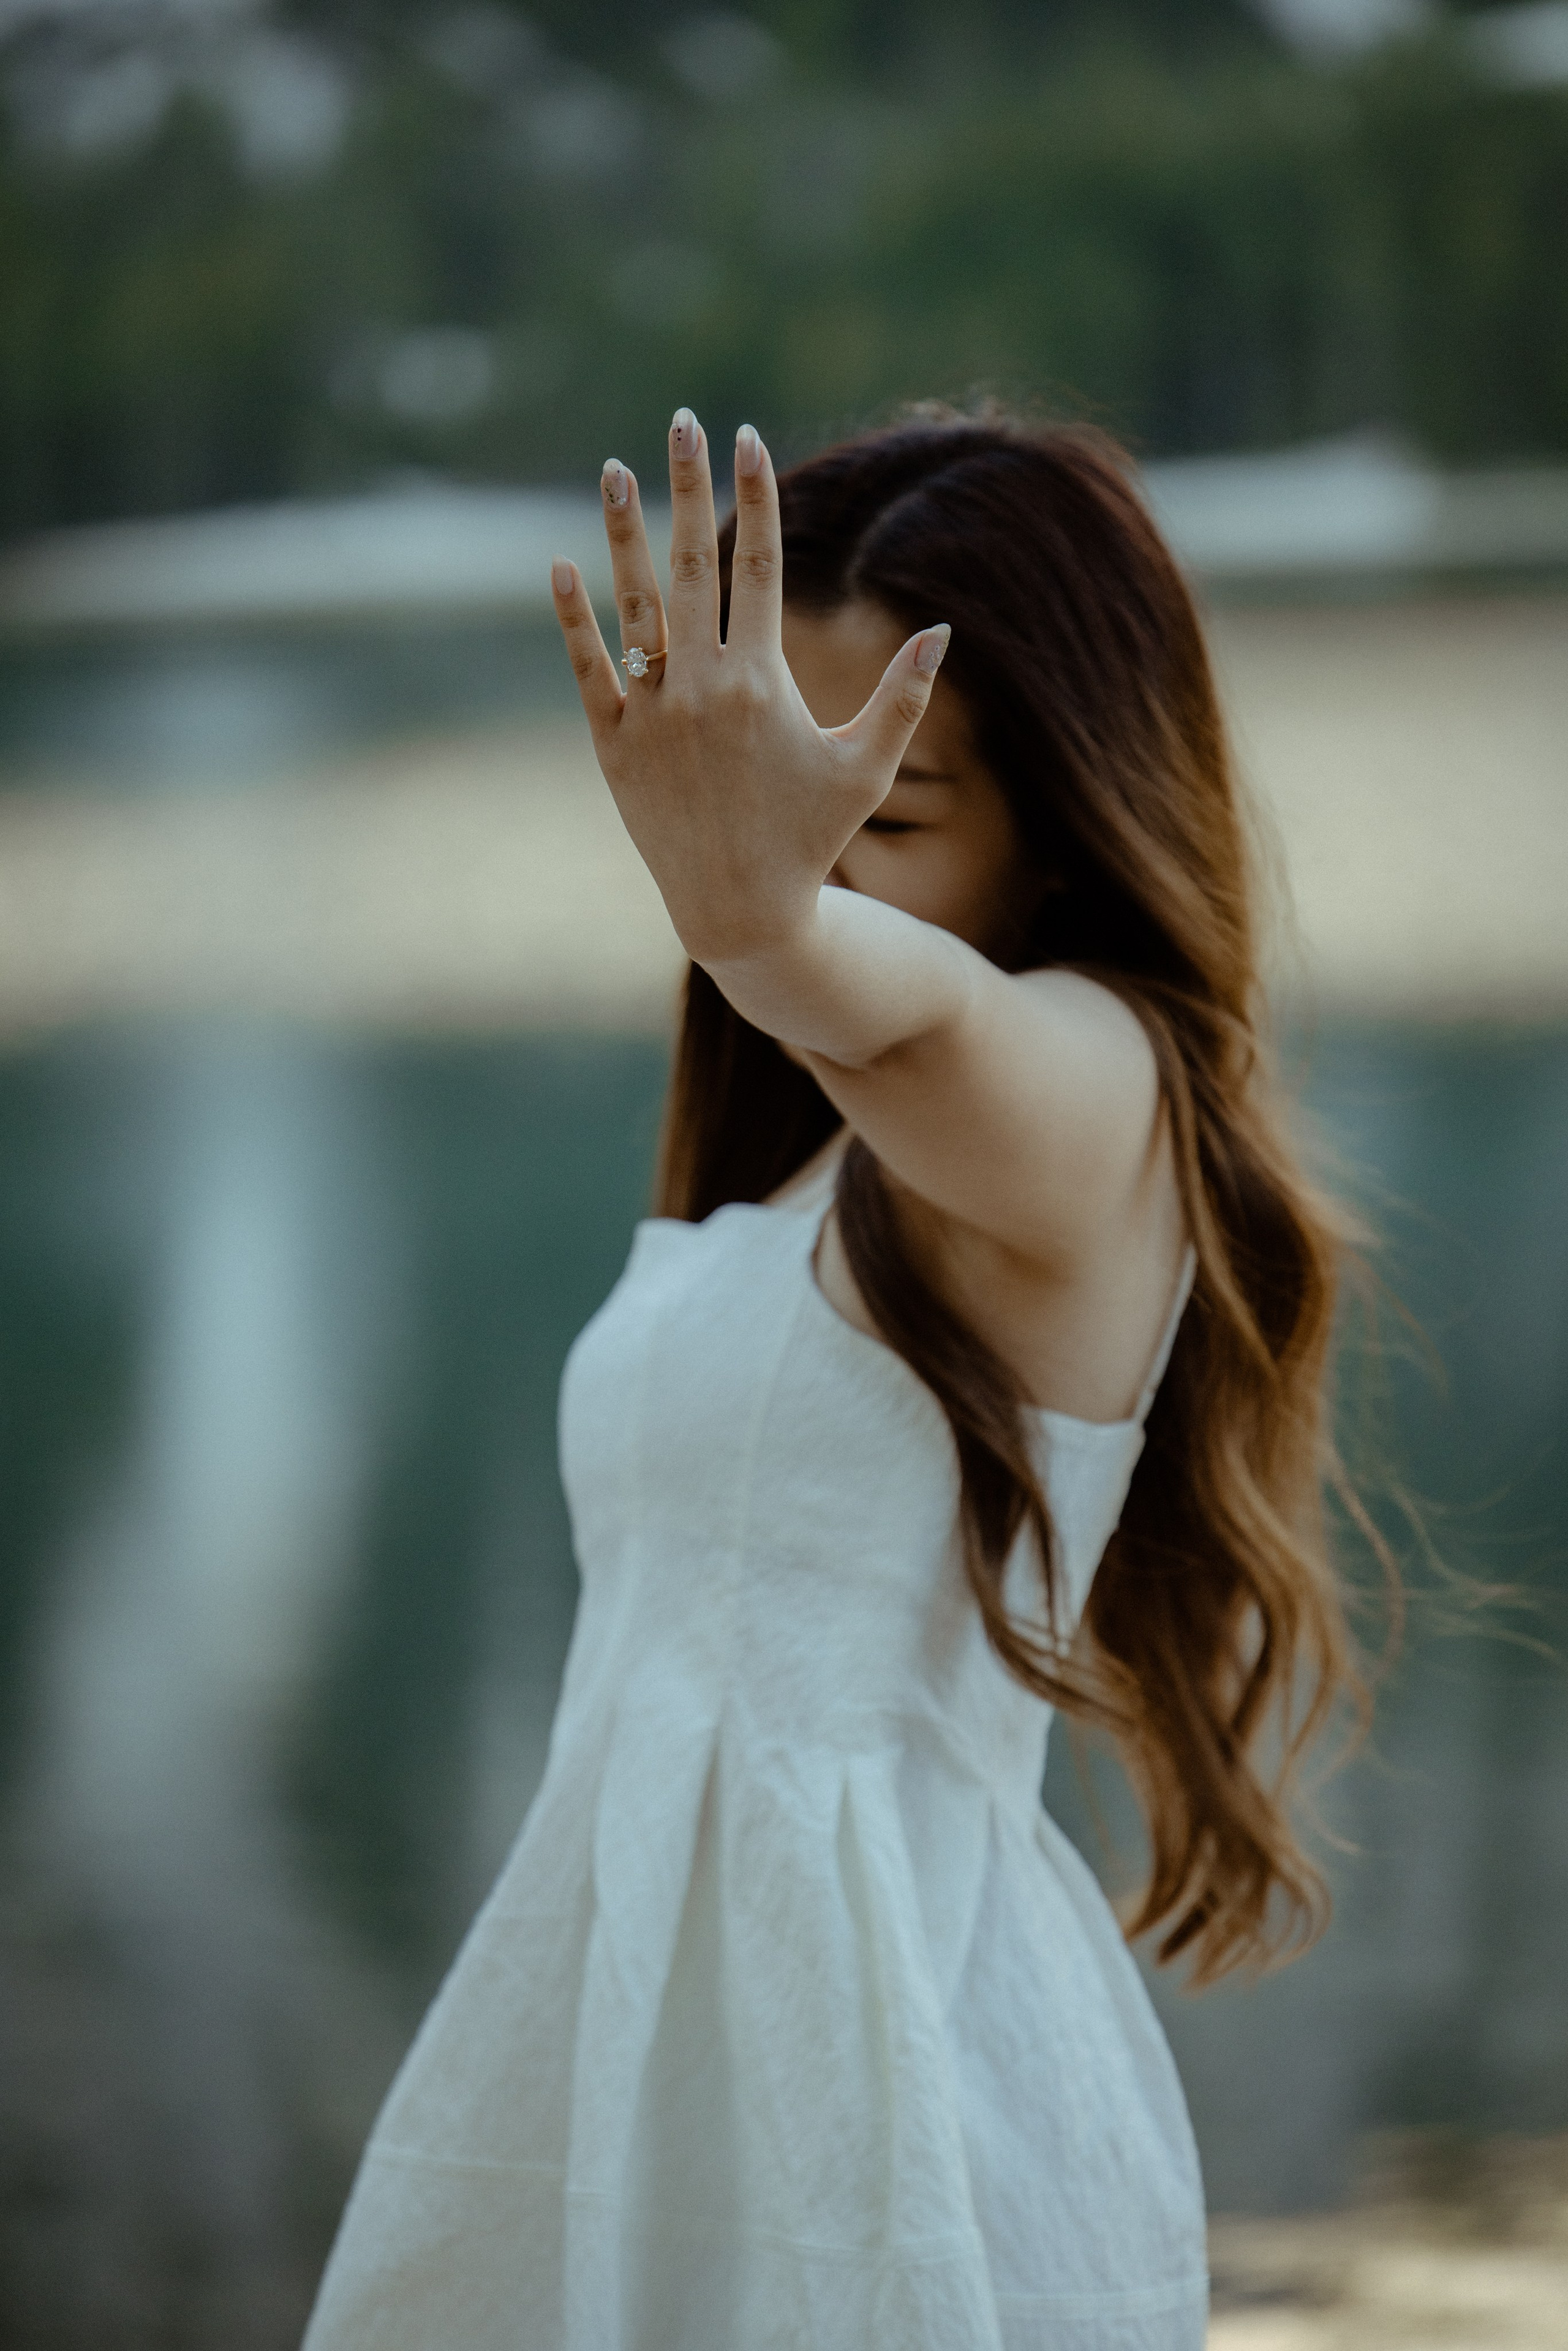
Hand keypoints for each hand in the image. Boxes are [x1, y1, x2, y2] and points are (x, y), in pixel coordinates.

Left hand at [550, 408, 949, 969]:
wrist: (739, 911)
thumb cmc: (811, 840)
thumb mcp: (867, 769)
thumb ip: (903, 697)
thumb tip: (939, 629)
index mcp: (763, 681)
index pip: (758, 566)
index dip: (756, 497)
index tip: (747, 440)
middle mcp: (703, 687)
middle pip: (694, 564)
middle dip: (688, 486)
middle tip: (683, 422)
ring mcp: (653, 713)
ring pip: (634, 604)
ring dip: (623, 532)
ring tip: (616, 470)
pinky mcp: (614, 743)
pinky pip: (588, 668)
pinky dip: (573, 618)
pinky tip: (558, 566)